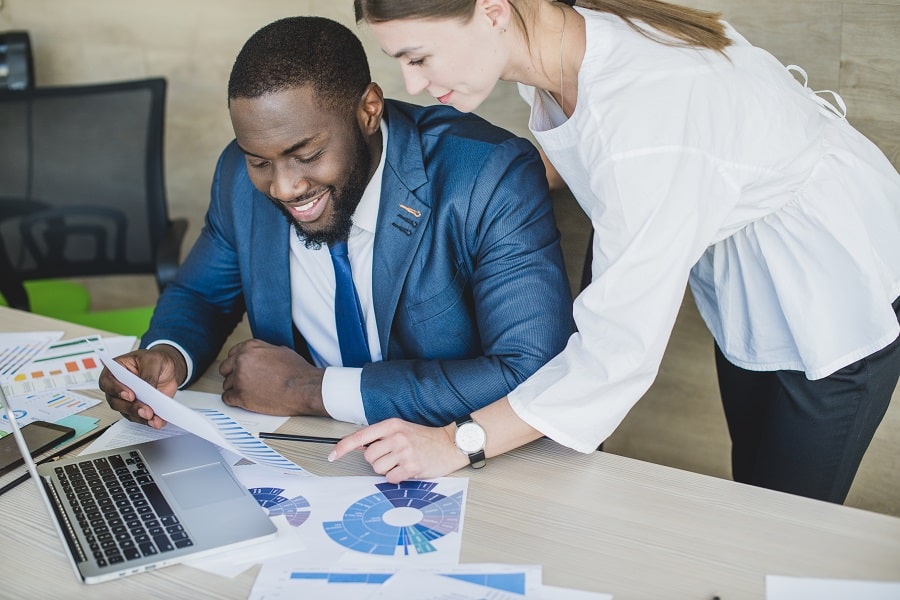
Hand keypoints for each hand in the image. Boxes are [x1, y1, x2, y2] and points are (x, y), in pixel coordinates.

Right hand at [98, 345, 186, 428]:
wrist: (167, 368)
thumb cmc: (155, 359)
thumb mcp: (153, 360)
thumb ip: (148, 374)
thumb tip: (147, 388)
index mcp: (115, 369)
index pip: (107, 381)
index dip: (116, 390)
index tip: (130, 395)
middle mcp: (117, 386)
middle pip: (115, 401)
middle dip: (131, 407)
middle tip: (145, 411)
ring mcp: (126, 399)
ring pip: (126, 412)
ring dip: (139, 417)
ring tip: (152, 418)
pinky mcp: (137, 407)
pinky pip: (138, 417)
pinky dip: (148, 421)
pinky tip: (157, 421)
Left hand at [218, 339, 325, 415]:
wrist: (303, 388)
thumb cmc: (297, 372)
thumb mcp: (280, 351)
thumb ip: (263, 352)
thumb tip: (259, 356)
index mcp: (250, 347)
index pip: (232, 353)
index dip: (237, 362)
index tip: (240, 367)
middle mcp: (242, 361)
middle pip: (225, 368)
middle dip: (233, 374)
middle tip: (243, 380)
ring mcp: (239, 379)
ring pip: (226, 384)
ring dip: (235, 388)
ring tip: (248, 391)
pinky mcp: (241, 396)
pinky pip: (227, 398)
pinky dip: (234, 400)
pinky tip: (243, 400)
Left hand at [329, 418, 468, 482]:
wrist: (449, 444)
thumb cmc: (424, 438)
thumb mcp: (401, 429)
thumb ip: (381, 436)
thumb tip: (359, 447)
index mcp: (391, 425)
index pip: (360, 436)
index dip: (343, 447)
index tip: (333, 455)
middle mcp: (396, 437)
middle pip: (368, 457)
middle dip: (377, 461)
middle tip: (393, 457)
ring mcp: (404, 452)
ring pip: (378, 469)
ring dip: (387, 470)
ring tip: (401, 462)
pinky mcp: (411, 467)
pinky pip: (390, 478)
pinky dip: (396, 477)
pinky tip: (407, 470)